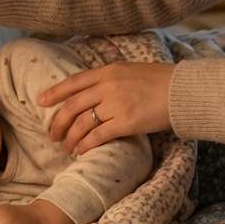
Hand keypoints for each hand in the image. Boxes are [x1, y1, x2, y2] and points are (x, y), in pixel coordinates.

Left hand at [38, 62, 174, 154]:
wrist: (183, 90)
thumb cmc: (162, 81)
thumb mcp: (132, 71)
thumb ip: (112, 80)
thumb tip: (96, 93)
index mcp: (108, 71)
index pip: (74, 82)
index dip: (54, 93)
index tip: (40, 101)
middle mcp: (108, 86)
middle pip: (72, 106)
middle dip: (58, 122)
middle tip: (52, 135)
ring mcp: (116, 104)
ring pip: (82, 123)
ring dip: (70, 138)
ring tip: (66, 148)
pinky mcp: (126, 122)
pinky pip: (98, 136)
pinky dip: (85, 145)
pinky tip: (80, 152)